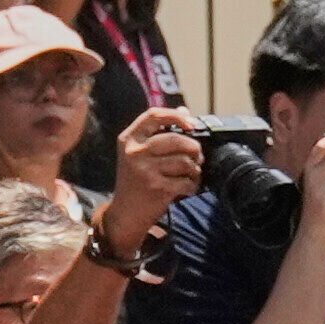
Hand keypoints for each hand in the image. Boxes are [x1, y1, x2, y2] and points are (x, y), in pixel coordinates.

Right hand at [102, 106, 198, 248]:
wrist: (126, 211)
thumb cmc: (137, 179)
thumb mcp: (140, 152)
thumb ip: (160, 132)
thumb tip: (186, 112)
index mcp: (129, 138)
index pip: (153, 115)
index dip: (176, 116)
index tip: (192, 124)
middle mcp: (134, 151)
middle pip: (176, 140)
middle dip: (194, 148)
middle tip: (197, 157)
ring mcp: (144, 169)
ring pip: (184, 161)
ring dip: (195, 170)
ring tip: (191, 174)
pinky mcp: (156, 187)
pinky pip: (187, 182)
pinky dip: (192, 186)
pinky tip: (186, 188)